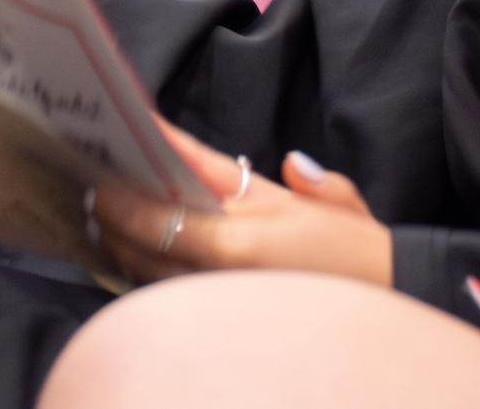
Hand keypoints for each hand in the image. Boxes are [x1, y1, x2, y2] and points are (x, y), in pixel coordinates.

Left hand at [90, 123, 390, 286]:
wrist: (387, 305)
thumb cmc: (359, 253)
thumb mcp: (336, 203)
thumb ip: (307, 181)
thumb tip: (292, 168)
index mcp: (243, 230)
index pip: (168, 200)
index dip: (130, 186)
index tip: (107, 165)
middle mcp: (223, 266)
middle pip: (147, 237)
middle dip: (114, 213)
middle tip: (92, 189)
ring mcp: (219, 295)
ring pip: (150, 271)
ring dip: (122, 246)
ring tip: (102, 221)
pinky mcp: (222, 314)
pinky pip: (170, 295)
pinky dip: (146, 275)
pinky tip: (135, 260)